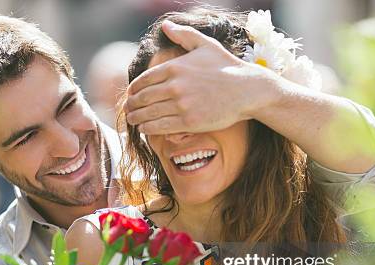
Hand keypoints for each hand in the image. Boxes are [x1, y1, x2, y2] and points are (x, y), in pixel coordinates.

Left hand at [124, 20, 279, 135]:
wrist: (247, 90)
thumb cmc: (227, 67)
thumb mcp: (205, 45)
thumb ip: (183, 34)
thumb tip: (165, 26)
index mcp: (175, 67)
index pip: (144, 79)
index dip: (133, 89)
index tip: (130, 94)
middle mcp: (175, 86)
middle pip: (143, 98)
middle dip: (131, 105)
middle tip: (127, 109)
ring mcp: (182, 105)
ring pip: (149, 113)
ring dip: (136, 118)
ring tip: (132, 120)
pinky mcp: (189, 122)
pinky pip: (160, 127)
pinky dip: (148, 129)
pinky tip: (144, 129)